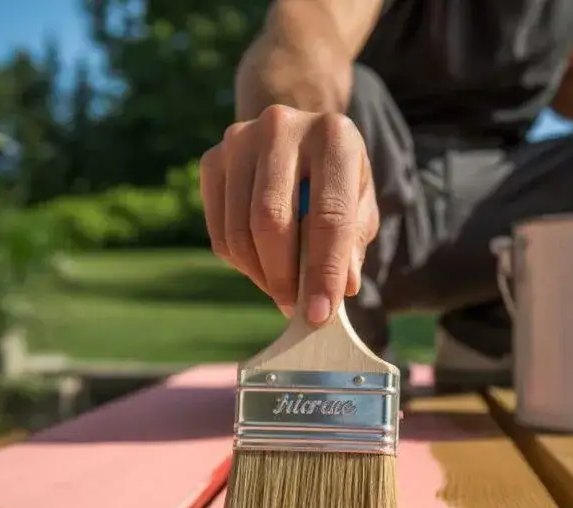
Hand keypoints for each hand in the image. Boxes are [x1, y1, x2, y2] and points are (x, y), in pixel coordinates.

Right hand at [199, 105, 378, 324]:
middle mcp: (283, 127)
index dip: (324, 272)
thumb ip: (354, 244)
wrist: (298, 134)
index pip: (329, 216)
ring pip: (240, 229)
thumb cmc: (336, 179)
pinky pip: (220, 230)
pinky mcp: (213, 159)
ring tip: (282, 293)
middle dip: (284, 277)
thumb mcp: (360, 204)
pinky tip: (262, 268)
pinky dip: (241, 263)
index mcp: (334, 136)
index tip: (320, 314)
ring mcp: (240, 139)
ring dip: (261, 275)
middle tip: (295, 309)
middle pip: (272, 221)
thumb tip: (341, 289)